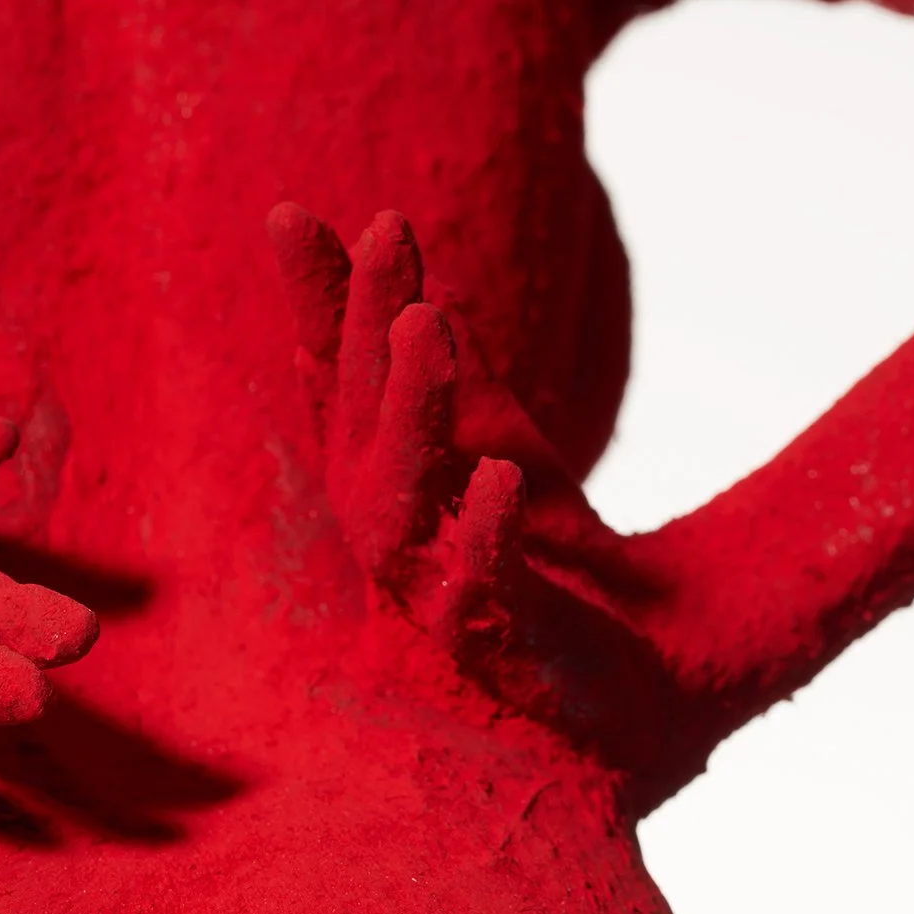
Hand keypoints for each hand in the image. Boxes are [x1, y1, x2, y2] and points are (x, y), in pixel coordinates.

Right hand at [266, 204, 684, 778]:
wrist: (624, 699)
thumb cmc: (537, 564)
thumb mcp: (486, 430)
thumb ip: (431, 355)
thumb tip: (379, 234)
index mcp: (389, 477)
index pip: (342, 378)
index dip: (323, 301)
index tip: (289, 214)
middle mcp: (395, 534)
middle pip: (362, 423)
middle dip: (365, 328)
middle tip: (387, 235)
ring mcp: (436, 596)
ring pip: (396, 505)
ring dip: (409, 414)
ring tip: (428, 325)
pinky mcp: (497, 653)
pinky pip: (475, 595)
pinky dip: (480, 537)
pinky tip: (499, 478)